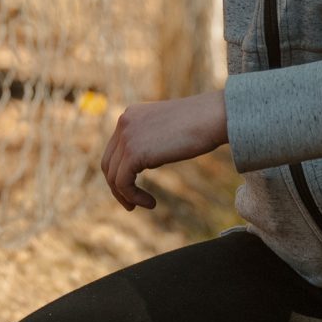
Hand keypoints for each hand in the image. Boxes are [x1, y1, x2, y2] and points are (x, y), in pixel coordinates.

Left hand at [98, 91, 228, 210]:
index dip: (120, 172)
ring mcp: (126, 136)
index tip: (133, 188)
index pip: (114, 149)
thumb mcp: (166, 130)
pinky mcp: (134, 153)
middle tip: (131, 204)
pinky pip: (123, 182)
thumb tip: (143, 162)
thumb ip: (150, 141)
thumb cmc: (200, 124)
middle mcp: (124, 123)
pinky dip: (133, 197)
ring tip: (141, 206)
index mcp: (130, 115)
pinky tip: (150, 203)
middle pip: (108, 163)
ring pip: (113, 176)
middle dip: (117, 187)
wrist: (212, 118)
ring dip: (125, 195)